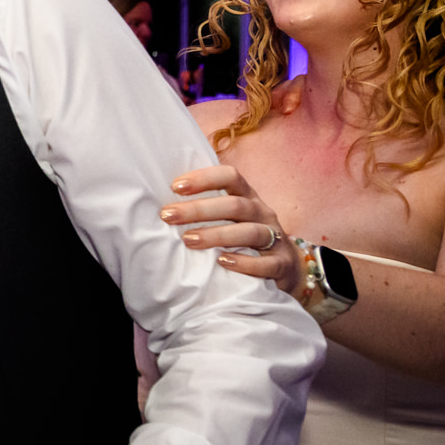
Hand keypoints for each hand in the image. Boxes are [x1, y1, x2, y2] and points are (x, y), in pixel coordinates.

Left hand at [161, 164, 302, 295]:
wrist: (286, 268)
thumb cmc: (244, 238)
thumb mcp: (230, 218)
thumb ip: (204, 208)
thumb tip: (159, 204)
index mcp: (248, 197)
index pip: (230, 176)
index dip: (204, 178)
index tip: (175, 186)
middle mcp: (263, 213)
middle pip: (235, 205)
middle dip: (199, 209)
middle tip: (168, 216)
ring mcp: (276, 238)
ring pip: (250, 232)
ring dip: (217, 235)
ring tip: (188, 240)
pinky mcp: (282, 264)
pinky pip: (267, 263)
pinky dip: (245, 263)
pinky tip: (222, 262)